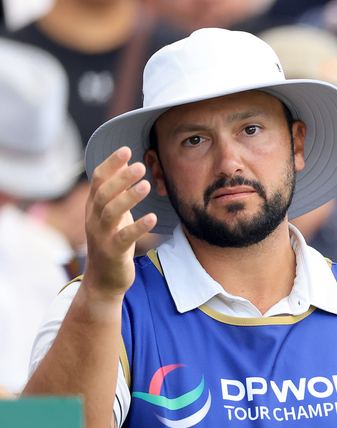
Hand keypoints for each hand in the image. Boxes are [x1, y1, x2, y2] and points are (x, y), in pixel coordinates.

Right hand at [82, 147, 154, 304]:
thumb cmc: (112, 241)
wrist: (104, 278)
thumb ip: (116, 192)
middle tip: (140, 165)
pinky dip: (138, 226)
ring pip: (111, 212)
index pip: (98, 180)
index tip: (126, 149)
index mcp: (94, 207)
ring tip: (147, 185)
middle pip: (103, 193)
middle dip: (121, 178)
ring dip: (129, 197)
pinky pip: (124, 237)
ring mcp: (102, 235)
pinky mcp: (113, 251)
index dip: (111, 164)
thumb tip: (125, 165)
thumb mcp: (113, 214)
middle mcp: (94, 218)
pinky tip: (152, 218)